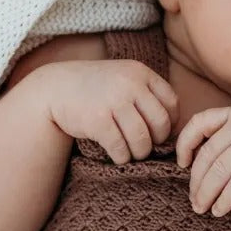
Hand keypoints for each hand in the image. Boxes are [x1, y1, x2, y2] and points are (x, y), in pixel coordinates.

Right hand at [37, 59, 178, 163]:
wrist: (55, 88)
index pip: (171, 104)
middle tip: (145, 146)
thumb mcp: (123, 78)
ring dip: (139, 153)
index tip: (157, 132)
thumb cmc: (95, 88)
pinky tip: (117, 155)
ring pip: (142, 140)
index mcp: (140, 73)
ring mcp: (113, 101)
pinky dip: (122, 157)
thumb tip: (175, 127)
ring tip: (132, 153)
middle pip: (160, 124)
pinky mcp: (97, 121)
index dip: (169, 124)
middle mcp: (130, 84)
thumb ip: (147, 94)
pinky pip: (120, 148)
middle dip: (156, 141)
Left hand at [175, 105, 230, 216]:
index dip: (184, 144)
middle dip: (196, 181)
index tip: (182, 163)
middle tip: (193, 200)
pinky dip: (225, 200)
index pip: (199, 123)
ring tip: (202, 209)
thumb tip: (202, 161)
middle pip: (207, 156)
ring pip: (219, 172)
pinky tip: (220, 210)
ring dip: (206, 194)